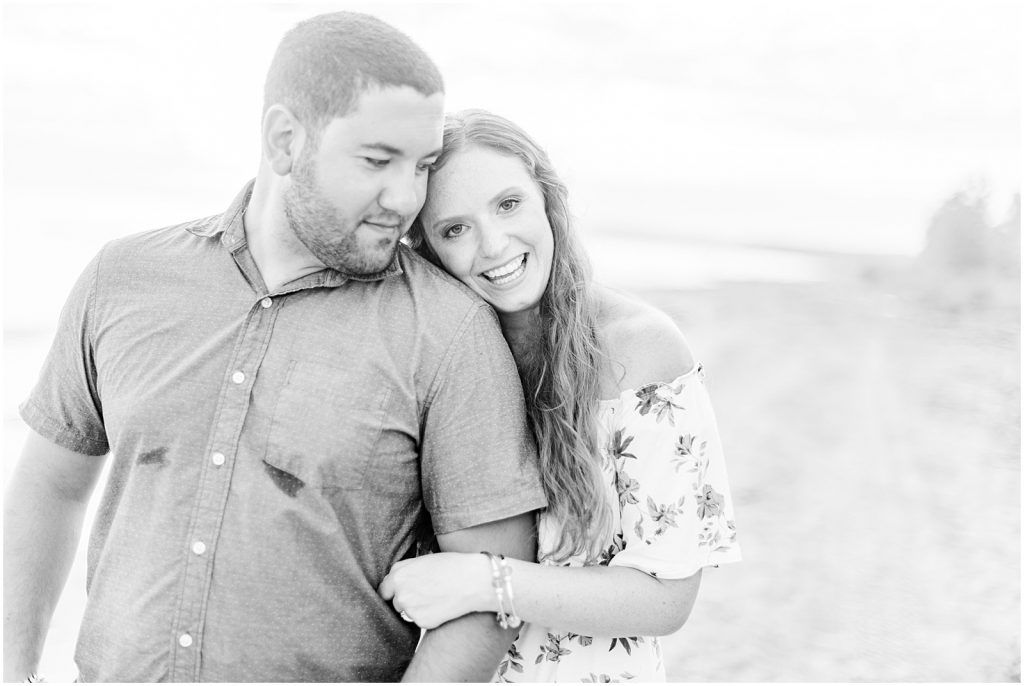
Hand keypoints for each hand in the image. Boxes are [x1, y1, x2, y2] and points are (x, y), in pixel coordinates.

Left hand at [378, 552, 493, 628]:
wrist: (473, 580)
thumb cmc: (452, 566)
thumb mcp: (424, 561)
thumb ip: (406, 571)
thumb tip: (397, 582)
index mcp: (398, 574)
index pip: (384, 590)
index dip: (393, 592)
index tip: (402, 592)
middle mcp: (400, 592)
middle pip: (396, 603)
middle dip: (407, 600)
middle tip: (427, 593)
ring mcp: (410, 609)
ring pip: (408, 613)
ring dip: (418, 609)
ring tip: (437, 597)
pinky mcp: (422, 621)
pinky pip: (421, 621)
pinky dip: (430, 617)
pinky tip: (442, 606)